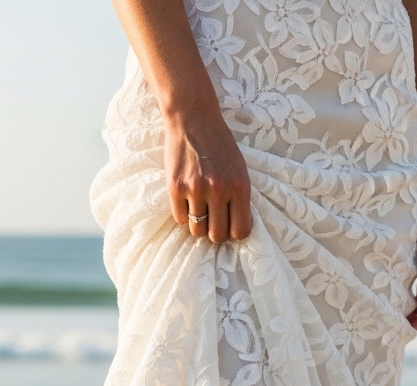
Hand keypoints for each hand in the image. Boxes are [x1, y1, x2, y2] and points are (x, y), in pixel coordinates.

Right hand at [164, 110, 251, 243]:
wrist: (193, 119)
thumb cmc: (219, 145)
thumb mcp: (239, 168)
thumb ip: (239, 197)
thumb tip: (236, 229)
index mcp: (239, 186)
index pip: (241, 231)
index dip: (235, 232)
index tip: (230, 225)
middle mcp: (219, 190)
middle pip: (217, 235)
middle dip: (215, 231)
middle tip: (213, 219)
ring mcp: (195, 189)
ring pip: (198, 230)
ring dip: (198, 223)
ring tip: (199, 207)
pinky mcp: (175, 187)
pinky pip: (180, 218)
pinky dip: (183, 213)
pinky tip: (186, 198)